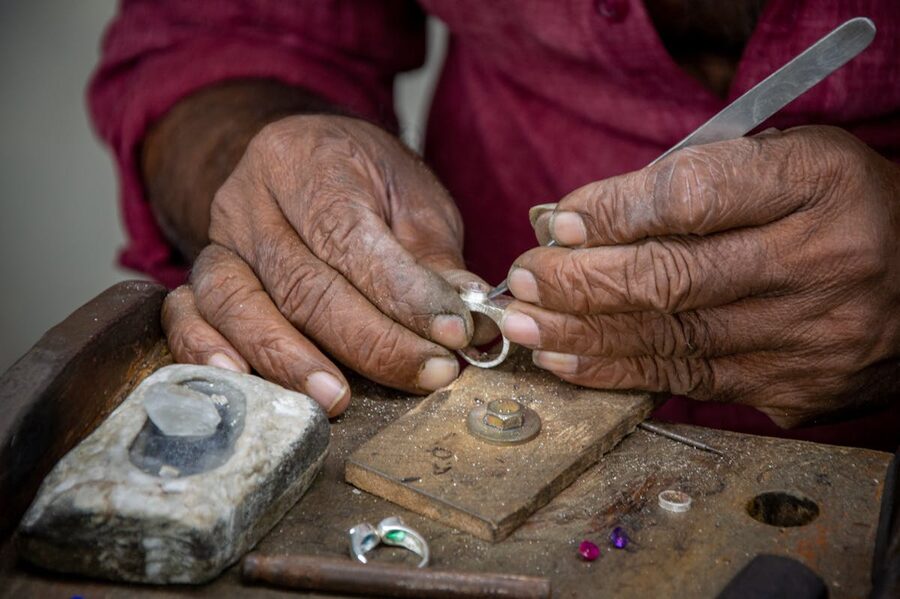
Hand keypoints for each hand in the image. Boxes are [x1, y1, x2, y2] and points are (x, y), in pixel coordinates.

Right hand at [161, 115, 491, 415]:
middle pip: (303, 282)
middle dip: (371, 341)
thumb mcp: (413, 200)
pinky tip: (242, 381)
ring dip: (291, 360)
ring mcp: (217, 239)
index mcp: (309, 160)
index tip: (453, 334)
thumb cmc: (365, 183)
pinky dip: (206, 351)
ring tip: (338, 399)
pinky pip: (186, 316)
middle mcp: (251, 198)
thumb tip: (469, 320)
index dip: (404, 294)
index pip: (351, 237)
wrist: (303, 160)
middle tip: (428, 373)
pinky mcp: (198, 276)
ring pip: (241, 304)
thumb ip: (434, 260)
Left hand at [500, 126, 899, 426]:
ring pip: (670, 339)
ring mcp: (810, 338)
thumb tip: (587, 221)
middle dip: (579, 282)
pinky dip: (620, 372)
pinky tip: (571, 363)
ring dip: (582, 335)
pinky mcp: (798, 391)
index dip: (614, 212)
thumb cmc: (839, 210)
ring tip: (525, 326)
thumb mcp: (789, 163)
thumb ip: (699, 182)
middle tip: (522, 281)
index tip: (560, 221)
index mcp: (817, 185)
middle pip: (671, 278)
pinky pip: (691, 381)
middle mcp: (819, 263)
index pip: (694, 196)